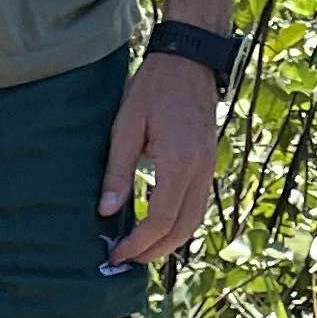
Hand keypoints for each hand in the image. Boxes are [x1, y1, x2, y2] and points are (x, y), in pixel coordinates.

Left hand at [100, 47, 223, 269]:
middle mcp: (201, 169)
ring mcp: (209, 166)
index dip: (138, 244)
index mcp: (179, 162)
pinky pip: (197, 205)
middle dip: (154, 251)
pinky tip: (158, 228)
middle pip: (182, 229)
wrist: (190, 57)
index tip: (116, 253)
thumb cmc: (154, 86)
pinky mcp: (209, 162)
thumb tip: (107, 212)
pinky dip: (179, 224)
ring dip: (169, 242)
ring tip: (140, 251)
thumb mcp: (126, 126)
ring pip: (194, 221)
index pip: (161, 220)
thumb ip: (117, 172)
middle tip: (126, 260)